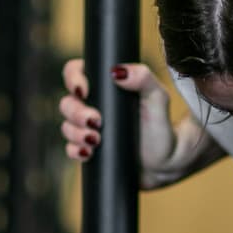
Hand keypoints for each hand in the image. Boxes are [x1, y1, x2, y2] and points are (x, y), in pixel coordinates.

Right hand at [59, 59, 177, 177]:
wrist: (165, 160)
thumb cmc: (160, 124)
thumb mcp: (157, 97)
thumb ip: (144, 78)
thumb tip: (117, 72)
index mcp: (104, 87)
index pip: (75, 72)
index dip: (73, 78)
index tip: (84, 90)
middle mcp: (91, 105)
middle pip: (67, 102)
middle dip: (77, 112)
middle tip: (96, 121)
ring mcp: (88, 128)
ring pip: (66, 126)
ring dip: (77, 133)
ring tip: (96, 140)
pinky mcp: (88, 150)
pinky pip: (71, 150)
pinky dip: (76, 151)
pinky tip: (88, 153)